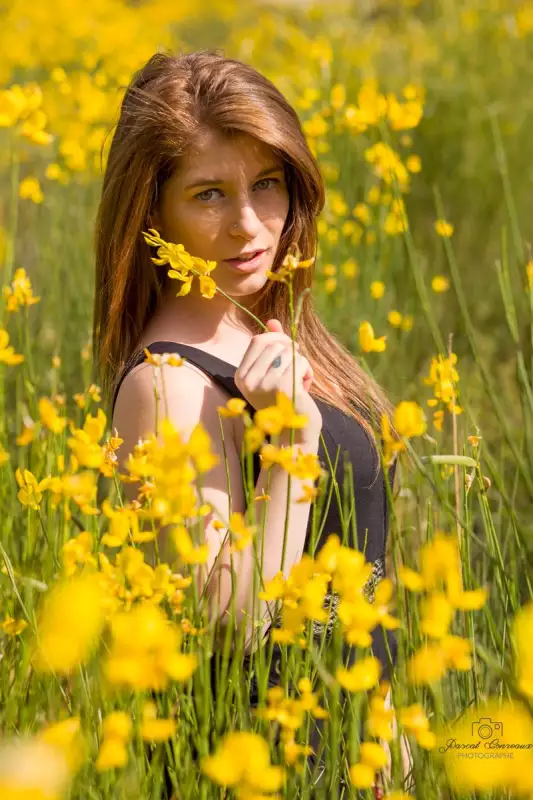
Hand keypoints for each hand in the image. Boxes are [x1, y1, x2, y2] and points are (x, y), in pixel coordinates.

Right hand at [234, 319, 322, 439]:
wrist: (295, 434)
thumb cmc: (286, 401)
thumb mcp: (275, 372)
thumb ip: (273, 347)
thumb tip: (272, 321)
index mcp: (241, 376)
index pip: (258, 340)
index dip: (277, 339)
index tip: (289, 350)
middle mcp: (249, 380)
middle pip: (276, 344)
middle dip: (292, 351)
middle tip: (298, 368)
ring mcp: (264, 384)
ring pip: (290, 352)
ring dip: (301, 363)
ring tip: (300, 381)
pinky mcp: (283, 388)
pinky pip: (300, 362)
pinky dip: (307, 371)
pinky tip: (305, 387)